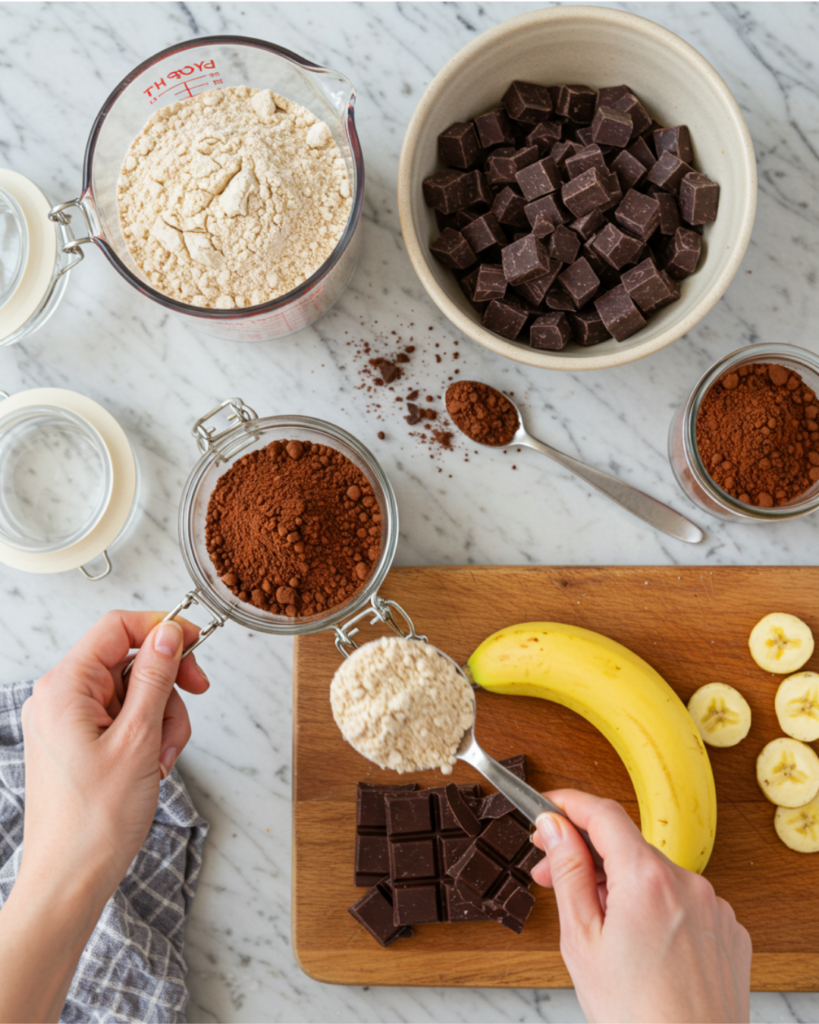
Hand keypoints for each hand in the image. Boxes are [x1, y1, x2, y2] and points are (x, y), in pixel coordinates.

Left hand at [0, 611, 208, 1022]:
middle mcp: (60, 698)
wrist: (71, 881)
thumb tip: (168, 632)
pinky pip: (125, 719)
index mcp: (64, 687)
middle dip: (167, 686)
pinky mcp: (80, 743)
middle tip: (196, 698)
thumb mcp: (138, 738)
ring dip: (162, 719)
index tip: (196, 643)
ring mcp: (69, 721)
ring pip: (135, 693)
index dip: (161, 629)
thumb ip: (154, 676)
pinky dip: (148, 737)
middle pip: (130, 661)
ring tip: (163, 758)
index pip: (116, 628)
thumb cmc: (95, 821)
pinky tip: (153, 766)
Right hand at [531, 790, 750, 1023]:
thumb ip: (568, 872)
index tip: (547, 808)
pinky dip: (656, 911)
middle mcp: (687, 883)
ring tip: (597, 928)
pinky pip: (683, 904)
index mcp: (647, 878)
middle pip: (627, 847)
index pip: (603, 813)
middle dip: (586, 856)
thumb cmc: (633, 1017)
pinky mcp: (729, 932)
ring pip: (654, 877)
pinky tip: (639, 947)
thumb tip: (553, 827)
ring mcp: (714, 907)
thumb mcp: (581, 940)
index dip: (569, 804)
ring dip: (621, 886)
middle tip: (549, 876)